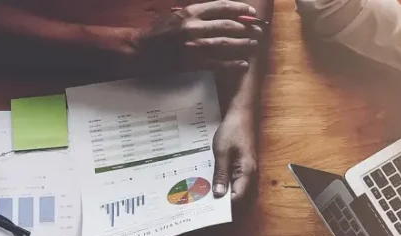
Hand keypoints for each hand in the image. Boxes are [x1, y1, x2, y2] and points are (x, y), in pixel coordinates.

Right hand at [135, 1, 261, 71]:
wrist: (142, 49)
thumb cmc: (160, 31)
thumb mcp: (178, 15)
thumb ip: (198, 14)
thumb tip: (221, 14)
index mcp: (191, 12)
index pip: (221, 7)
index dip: (239, 9)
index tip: (251, 12)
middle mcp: (194, 26)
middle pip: (228, 25)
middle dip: (247, 27)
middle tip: (258, 30)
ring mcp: (194, 45)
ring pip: (226, 43)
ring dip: (244, 44)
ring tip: (254, 44)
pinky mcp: (193, 62)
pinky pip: (218, 63)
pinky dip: (233, 63)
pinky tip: (243, 64)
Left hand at [212, 106, 257, 202]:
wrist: (242, 113)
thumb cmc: (233, 130)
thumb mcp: (222, 152)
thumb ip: (221, 174)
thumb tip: (219, 194)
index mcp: (247, 172)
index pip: (237, 197)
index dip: (224, 205)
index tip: (207, 207)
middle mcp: (250, 175)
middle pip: (236, 195)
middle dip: (221, 200)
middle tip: (201, 201)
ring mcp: (246, 171)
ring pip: (234, 188)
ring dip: (221, 190)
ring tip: (203, 193)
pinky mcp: (242, 166)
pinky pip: (233, 179)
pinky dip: (222, 181)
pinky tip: (210, 180)